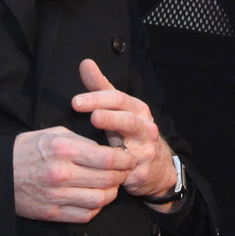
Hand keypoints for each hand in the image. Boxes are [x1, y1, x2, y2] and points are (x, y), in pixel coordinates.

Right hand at [12, 125, 134, 222]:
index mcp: (63, 149)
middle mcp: (61, 174)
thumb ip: (82, 141)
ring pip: (100, 200)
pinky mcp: (52, 213)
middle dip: (122, 175)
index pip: (107, 157)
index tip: (129, 158)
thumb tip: (108, 150)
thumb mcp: (54, 134)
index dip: (124, 159)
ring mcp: (56, 196)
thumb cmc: (29, 149)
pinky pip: (85, 215)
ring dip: (111, 193)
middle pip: (108, 179)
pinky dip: (96, 208)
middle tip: (123, 172)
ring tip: (111, 186)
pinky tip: (95, 198)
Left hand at [72, 58, 178, 203]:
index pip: (118, 99)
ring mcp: (145, 151)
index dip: (97, 97)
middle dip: (105, 115)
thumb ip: (101, 87)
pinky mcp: (141, 172)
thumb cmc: (133, 133)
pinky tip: (93, 166)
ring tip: (95, 127)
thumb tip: (85, 63)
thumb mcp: (120, 109)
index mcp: (139, 110)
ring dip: (112, 140)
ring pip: (129, 146)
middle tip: (81, 108)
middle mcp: (145, 128)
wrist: (159, 166)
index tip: (75, 101)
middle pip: (127, 119)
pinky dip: (110, 169)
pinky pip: (124, 171)